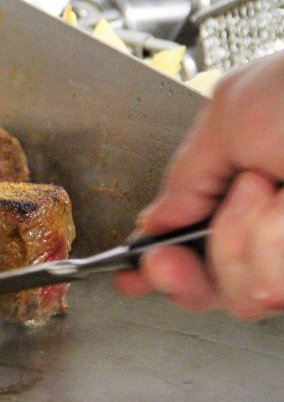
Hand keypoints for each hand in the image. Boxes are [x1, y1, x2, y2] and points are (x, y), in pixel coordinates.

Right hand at [114, 51, 283, 319]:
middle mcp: (267, 229)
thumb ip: (185, 174)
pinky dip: (274, 242)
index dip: (156, 265)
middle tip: (170, 260)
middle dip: (183, 271)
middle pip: (208, 286)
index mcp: (237, 189)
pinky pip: (273, 283)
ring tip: (271, 186)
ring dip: (242, 236)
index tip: (132, 278)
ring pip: (245, 289)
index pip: (187, 241)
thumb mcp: (232, 111)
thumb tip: (156, 221)